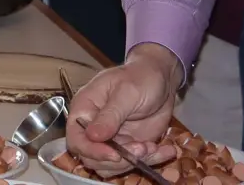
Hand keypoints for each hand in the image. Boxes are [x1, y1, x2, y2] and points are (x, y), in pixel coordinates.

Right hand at [64, 43, 183, 174]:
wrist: (161, 79)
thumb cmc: (140, 77)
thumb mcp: (126, 91)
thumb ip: (110, 114)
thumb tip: (93, 136)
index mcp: (84, 109)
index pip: (77, 139)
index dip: (92, 151)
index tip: (114, 155)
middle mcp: (93, 128)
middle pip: (92, 158)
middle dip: (118, 160)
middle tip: (142, 148)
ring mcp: (110, 140)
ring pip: (112, 166)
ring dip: (134, 162)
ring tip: (153, 147)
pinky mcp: (127, 146)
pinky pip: (133, 163)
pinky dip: (151, 160)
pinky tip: (166, 151)